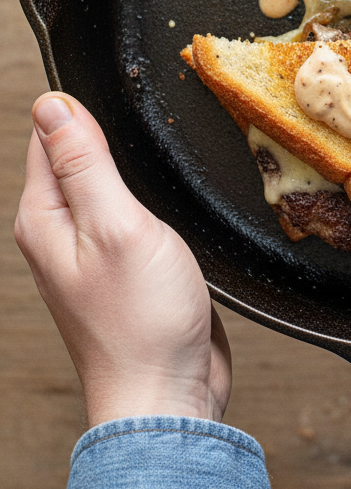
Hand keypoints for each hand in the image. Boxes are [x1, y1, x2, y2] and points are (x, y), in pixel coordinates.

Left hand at [15, 92, 231, 427]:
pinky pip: (131, 216)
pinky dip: (148, 200)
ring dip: (131, 167)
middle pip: (77, 156)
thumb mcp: (116, 226)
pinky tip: (166, 201)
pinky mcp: (127, 269)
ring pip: (107, 185)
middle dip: (108, 133)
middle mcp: (61, 233)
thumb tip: (53, 105)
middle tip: (146, 121)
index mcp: (45, 217)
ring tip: (154, 155)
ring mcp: (93, 253)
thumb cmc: (142, 324)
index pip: (49, 134)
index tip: (120, 91)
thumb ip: (85, 164)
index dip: (82, 107)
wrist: (168, 396)